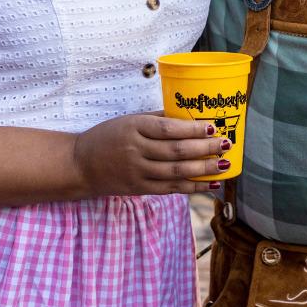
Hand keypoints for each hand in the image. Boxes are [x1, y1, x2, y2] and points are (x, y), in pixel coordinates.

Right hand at [72, 113, 230, 196]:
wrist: (80, 165)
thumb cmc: (108, 137)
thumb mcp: (129, 120)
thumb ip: (157, 119)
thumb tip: (189, 117)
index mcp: (134, 128)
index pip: (168, 129)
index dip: (192, 129)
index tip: (212, 126)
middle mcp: (136, 150)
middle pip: (176, 151)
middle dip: (205, 148)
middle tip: (226, 144)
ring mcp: (137, 172)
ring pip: (176, 172)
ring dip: (203, 169)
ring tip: (223, 164)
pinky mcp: (139, 189)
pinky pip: (170, 189)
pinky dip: (192, 187)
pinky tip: (209, 183)